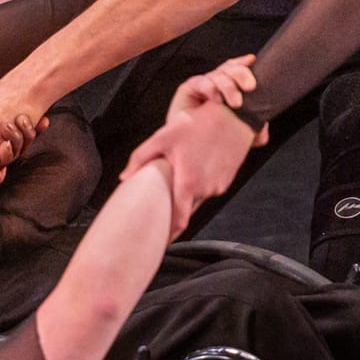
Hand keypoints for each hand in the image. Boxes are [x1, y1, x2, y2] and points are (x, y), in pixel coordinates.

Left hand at [125, 101, 260, 231]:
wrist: (235, 117)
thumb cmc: (198, 124)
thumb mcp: (164, 136)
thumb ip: (141, 159)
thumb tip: (124, 177)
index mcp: (188, 182)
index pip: (179, 219)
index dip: (169, 234)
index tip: (160, 242)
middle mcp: (205, 188)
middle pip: (187, 208)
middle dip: (175, 210)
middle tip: (161, 207)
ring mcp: (219, 185)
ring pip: (198, 198)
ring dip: (189, 193)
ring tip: (182, 175)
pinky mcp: (227, 180)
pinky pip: (210, 188)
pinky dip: (201, 184)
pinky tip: (196, 166)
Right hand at [168, 54, 267, 128]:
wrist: (188, 150)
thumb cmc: (211, 137)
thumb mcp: (238, 134)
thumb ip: (253, 132)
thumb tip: (264, 130)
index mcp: (228, 88)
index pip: (236, 69)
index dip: (244, 63)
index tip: (253, 61)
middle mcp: (215, 83)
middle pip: (229, 68)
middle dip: (241, 74)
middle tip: (250, 87)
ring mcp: (201, 85)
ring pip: (217, 75)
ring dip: (228, 86)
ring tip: (236, 103)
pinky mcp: (187, 90)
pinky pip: (200, 82)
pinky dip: (210, 88)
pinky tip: (216, 100)